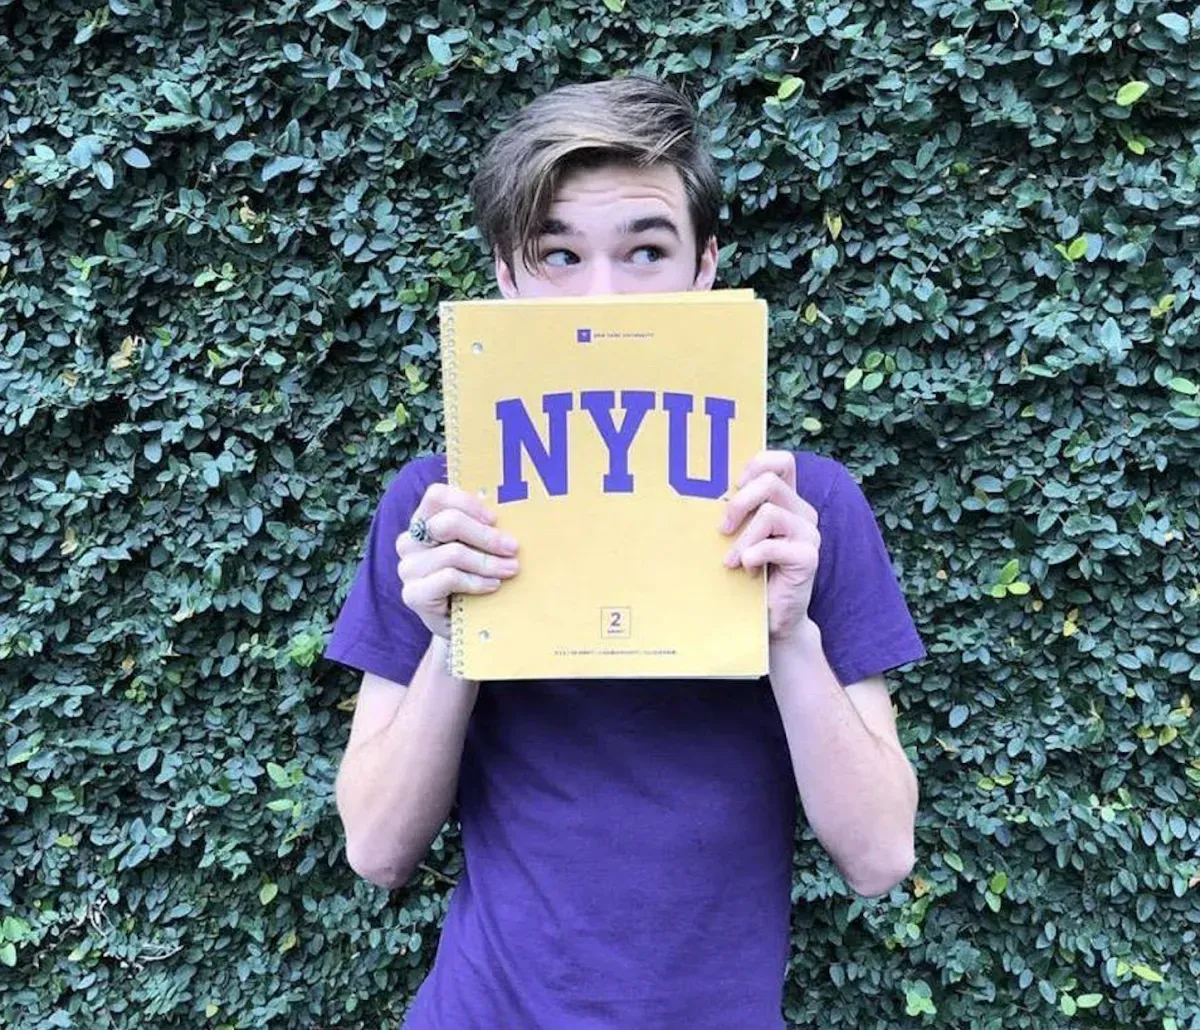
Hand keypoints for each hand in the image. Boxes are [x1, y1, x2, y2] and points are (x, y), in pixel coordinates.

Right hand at [395, 484, 519, 639]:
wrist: (464, 626)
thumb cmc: (474, 579)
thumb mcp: (477, 549)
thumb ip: (483, 528)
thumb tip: (515, 513)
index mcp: (423, 522)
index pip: (436, 496)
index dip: (468, 503)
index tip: (494, 519)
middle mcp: (410, 542)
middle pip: (447, 523)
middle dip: (486, 535)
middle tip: (512, 547)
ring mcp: (408, 568)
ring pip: (453, 553)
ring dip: (488, 562)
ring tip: (510, 569)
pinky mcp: (413, 594)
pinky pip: (449, 578)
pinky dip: (476, 581)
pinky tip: (492, 586)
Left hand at [720, 450, 819, 641]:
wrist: (773, 618)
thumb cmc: (750, 574)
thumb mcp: (740, 537)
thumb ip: (735, 514)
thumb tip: (700, 494)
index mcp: (787, 501)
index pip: (781, 462)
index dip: (757, 464)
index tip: (734, 486)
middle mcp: (802, 513)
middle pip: (770, 482)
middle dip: (738, 503)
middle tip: (722, 529)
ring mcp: (808, 534)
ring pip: (770, 513)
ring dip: (743, 538)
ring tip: (732, 560)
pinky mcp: (809, 557)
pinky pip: (773, 545)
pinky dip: (752, 556)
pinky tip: (747, 570)